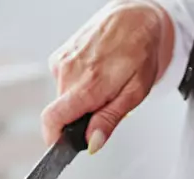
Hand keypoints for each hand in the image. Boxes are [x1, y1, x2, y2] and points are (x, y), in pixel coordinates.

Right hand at [41, 0, 173, 152]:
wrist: (136, 17)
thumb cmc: (140, 52)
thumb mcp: (135, 93)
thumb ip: (109, 120)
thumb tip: (92, 143)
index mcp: (88, 85)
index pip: (53, 119)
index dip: (53, 139)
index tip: (62, 146)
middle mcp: (70, 72)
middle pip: (61, 112)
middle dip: (78, 118)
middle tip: (103, 106)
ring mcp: (62, 61)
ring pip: (62, 97)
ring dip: (79, 100)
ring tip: (102, 85)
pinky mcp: (60, 55)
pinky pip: (63, 81)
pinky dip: (77, 84)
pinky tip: (94, 72)